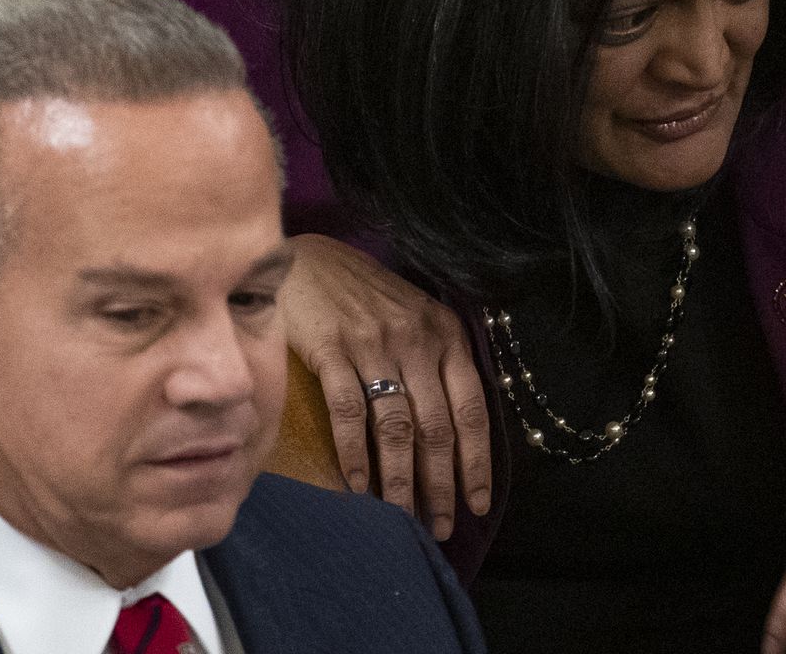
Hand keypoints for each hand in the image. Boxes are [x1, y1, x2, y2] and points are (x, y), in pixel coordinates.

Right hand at [282, 233, 491, 537]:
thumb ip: (433, 365)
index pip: (472, 409)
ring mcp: (375, 345)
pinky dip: (355, 455)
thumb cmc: (363, 296)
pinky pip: (350, 413)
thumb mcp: (414, 318)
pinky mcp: (332, 350)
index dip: (476, 461)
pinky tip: (358, 488)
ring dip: (401, 480)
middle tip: (440, 527)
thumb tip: (448, 435)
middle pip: (436, 427)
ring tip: (401, 519)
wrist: (306, 258)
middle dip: (441, 484)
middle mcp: (418, 341)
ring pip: (396, 427)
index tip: (478, 503)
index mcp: (446, 335)